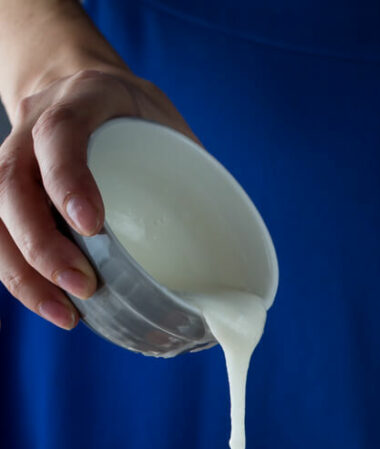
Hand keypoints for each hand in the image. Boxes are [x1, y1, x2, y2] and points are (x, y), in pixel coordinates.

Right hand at [0, 66, 195, 328]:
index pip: (60, 134)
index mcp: (81, 101)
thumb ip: (192, 174)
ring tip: (63, 314)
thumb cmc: (135, 117)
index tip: (92, 227)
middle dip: (42, 244)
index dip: (69, 180)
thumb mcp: (168, 125)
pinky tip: (49, 307)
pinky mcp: (4, 193)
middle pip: (13, 183)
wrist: (76, 84)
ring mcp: (11, 157)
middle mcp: (33, 126)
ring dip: (22, 272)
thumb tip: (237, 259)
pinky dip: (17, 276)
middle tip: (82, 286)